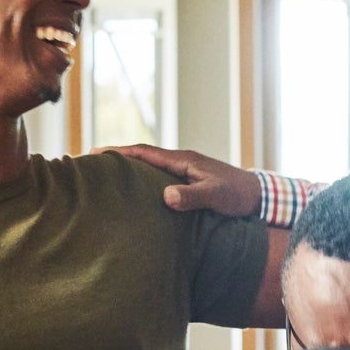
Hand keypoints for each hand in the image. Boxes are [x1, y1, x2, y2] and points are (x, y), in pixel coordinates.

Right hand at [94, 143, 260, 216]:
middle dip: (117, 159)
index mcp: (182, 160)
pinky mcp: (189, 182)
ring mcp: (185, 171)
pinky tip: (136, 192)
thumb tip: (166, 197)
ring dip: (129, 170)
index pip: (143, 151)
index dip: (118, 152)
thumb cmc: (238, 196)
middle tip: (90, 165)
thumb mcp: (215, 196)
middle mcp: (181, 162)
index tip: (94, 153)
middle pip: (142, 157)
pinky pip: (159, 178)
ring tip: (105, 179)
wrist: (259, 197)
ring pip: (150, 168)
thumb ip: (192, 196)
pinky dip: (143, 181)